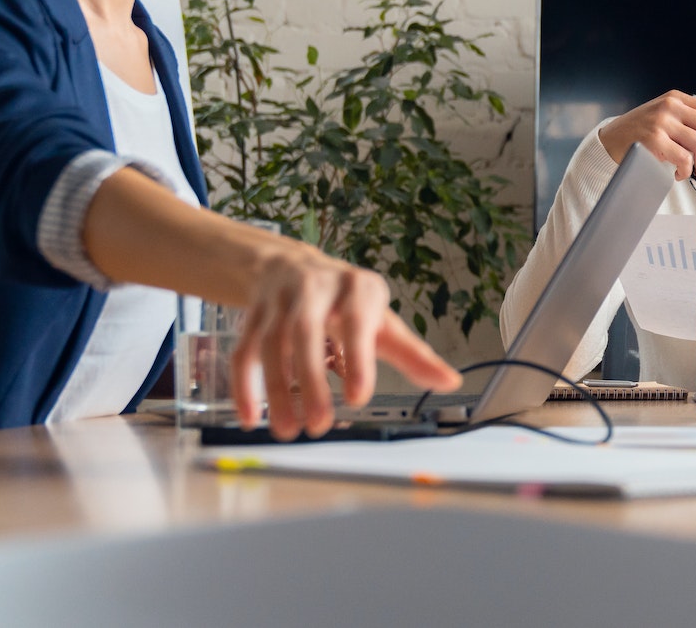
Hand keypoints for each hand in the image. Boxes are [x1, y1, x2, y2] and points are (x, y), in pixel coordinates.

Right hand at [232, 235, 461, 440]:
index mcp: (358, 288)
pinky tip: (251, 417)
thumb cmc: (348, 301)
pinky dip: (244, 385)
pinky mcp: (252, 315)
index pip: (358, 322)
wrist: (292, 265)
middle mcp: (316, 287)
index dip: (359, 359)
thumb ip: (412, 355)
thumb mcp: (383, 322)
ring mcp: (279, 300)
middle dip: (311, 380)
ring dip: (276, 390)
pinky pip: (244, 350)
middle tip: (318, 425)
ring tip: (288, 430)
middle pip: (306, 332)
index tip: (360, 398)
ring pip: (270, 344)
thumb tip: (451, 382)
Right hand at [597, 90, 695, 179]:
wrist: (610, 139)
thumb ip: (690, 123)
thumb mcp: (667, 118)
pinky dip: (686, 170)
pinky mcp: (653, 138)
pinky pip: (683, 158)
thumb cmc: (642, 133)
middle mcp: (671, 106)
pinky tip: (680, 174)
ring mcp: (661, 121)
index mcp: (677, 98)